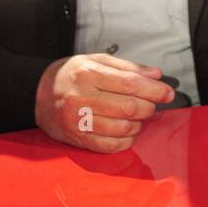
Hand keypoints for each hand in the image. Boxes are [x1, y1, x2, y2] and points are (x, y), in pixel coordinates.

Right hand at [35, 53, 173, 151]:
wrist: (39, 94)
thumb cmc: (72, 74)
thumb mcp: (96, 60)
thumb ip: (128, 67)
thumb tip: (156, 75)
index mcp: (88, 74)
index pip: (129, 83)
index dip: (154, 90)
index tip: (168, 92)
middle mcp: (82, 98)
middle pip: (129, 107)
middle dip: (149, 107)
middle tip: (151, 103)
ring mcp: (79, 121)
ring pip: (122, 128)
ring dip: (139, 124)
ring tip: (138, 115)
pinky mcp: (78, 139)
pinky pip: (111, 146)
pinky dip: (127, 140)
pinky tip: (128, 130)